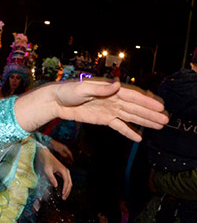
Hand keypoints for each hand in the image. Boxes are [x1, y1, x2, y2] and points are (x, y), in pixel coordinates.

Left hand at [36, 147, 71, 199]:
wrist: (44, 154)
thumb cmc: (45, 161)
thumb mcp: (46, 170)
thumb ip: (51, 178)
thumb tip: (55, 186)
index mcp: (64, 170)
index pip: (67, 182)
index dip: (65, 189)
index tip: (63, 194)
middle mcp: (66, 171)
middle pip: (70, 183)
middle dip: (67, 191)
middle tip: (63, 198)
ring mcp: (65, 172)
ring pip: (69, 183)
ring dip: (67, 190)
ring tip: (64, 196)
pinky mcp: (62, 173)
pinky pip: (66, 181)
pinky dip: (65, 187)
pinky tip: (62, 191)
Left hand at [48, 79, 166, 140]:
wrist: (55, 101)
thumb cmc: (67, 91)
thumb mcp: (82, 88)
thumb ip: (100, 88)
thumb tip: (117, 85)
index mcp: (110, 90)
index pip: (133, 97)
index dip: (147, 102)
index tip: (160, 107)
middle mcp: (113, 99)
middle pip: (135, 108)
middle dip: (151, 114)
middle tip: (166, 120)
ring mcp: (109, 110)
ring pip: (130, 117)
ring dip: (145, 121)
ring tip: (159, 126)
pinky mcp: (103, 119)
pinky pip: (119, 126)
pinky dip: (128, 131)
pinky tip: (139, 137)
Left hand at [48, 139, 73, 163]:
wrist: (51, 143)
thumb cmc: (56, 145)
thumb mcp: (60, 150)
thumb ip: (63, 153)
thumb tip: (66, 156)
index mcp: (65, 148)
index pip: (70, 153)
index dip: (71, 157)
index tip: (72, 160)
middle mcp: (64, 149)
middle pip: (67, 154)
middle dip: (68, 158)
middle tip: (69, 162)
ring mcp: (61, 150)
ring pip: (64, 155)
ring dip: (65, 158)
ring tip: (66, 162)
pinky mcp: (59, 150)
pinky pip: (61, 154)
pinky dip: (62, 157)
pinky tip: (62, 159)